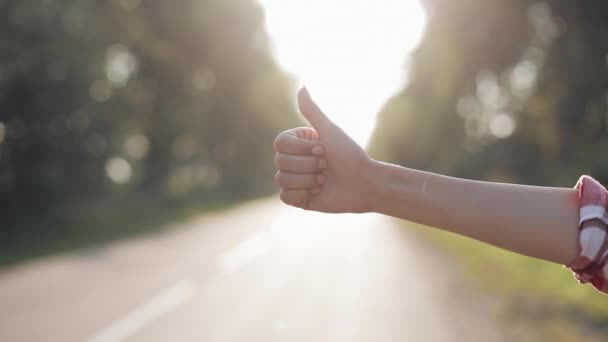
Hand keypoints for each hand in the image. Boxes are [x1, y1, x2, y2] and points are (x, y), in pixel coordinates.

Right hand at [273, 87, 372, 212]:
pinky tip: (318, 192)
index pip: (280, 144)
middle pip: (280, 162)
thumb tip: (301, 87)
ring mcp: (294, 180)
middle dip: (308, 166)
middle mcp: (294, 160)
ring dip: (308, 180)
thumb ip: (313, 111)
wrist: (364, 184)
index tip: (322, 150)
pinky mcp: (298, 198)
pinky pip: (284, 196)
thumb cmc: (350, 156)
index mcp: (298, 144)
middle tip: (326, 167)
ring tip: (324, 180)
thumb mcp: (330, 131)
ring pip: (282, 179)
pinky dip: (303, 194)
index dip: (301, 150)